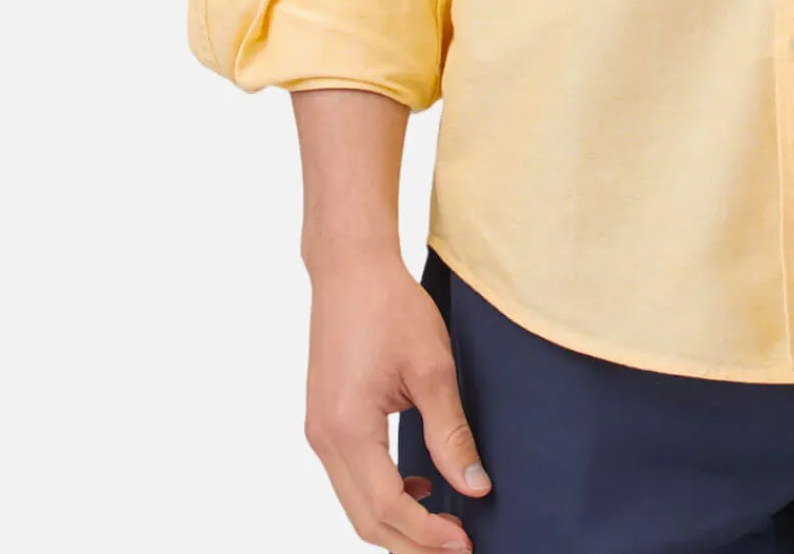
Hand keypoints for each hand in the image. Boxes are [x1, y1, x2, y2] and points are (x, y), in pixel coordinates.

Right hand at [302, 247, 491, 552]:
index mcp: (347, 429)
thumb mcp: (432, 368)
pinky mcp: (324, 422)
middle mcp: (323, 439)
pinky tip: (419, 485)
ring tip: (445, 527)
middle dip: (411, 543)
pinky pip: (350, 479)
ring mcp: (318, 432)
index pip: (387, 506)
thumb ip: (451, 433)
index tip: (464, 546)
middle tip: (458, 548)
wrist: (351, 268)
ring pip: (355, 504)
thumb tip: (475, 486)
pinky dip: (382, 496)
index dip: (426, 534)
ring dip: (397, 523)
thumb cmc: (391, 307)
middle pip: (365, 518)